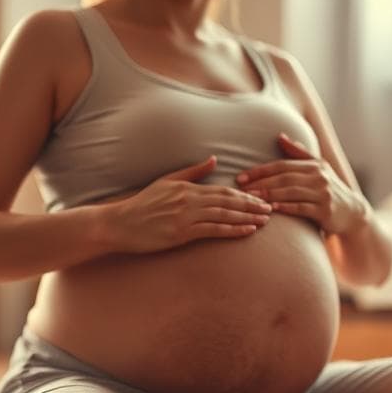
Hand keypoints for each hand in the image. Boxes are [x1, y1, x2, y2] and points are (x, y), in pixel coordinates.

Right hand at [102, 156, 272, 252]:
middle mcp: (189, 200)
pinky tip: (248, 231)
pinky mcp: (181, 233)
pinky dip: (233, 230)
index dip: (244, 193)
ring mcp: (186, 217)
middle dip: (252, 204)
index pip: (222, 189)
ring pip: (224, 215)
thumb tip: (214, 159)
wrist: (120, 224)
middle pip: (228, 201)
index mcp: (187, 187)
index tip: (261, 196)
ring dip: (247, 217)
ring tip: (265, 220)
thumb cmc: (143, 205)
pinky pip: (213, 230)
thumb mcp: (166, 182)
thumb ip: (192, 172)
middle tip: (272, 208)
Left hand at [235, 134, 368, 234]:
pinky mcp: (325, 210)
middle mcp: (319, 176)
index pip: (281, 165)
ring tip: (251, 199)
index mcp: (314, 165)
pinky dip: (286, 208)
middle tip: (241, 188)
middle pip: (284, 177)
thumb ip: (299, 153)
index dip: (260, 170)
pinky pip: (302, 208)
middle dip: (260, 182)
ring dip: (269, 195)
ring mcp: (323, 193)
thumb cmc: (330, 189)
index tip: (241, 177)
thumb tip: (280, 136)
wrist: (353, 213)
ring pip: (291, 192)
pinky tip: (272, 209)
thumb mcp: (318, 168)